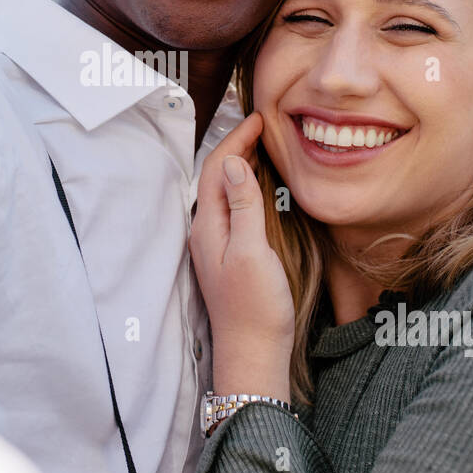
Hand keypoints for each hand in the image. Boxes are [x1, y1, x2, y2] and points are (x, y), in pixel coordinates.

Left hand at [191, 113, 294, 398]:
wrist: (254, 354)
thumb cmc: (255, 307)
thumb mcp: (252, 250)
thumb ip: (243, 205)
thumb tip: (231, 161)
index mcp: (207, 227)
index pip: (214, 169)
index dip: (235, 139)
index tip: (259, 119)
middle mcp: (206, 232)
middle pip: (216, 178)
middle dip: (237, 147)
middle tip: (265, 126)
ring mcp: (217, 245)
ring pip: (225, 193)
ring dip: (242, 166)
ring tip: (265, 147)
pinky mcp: (231, 256)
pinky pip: (235, 209)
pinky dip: (248, 189)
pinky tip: (264, 189)